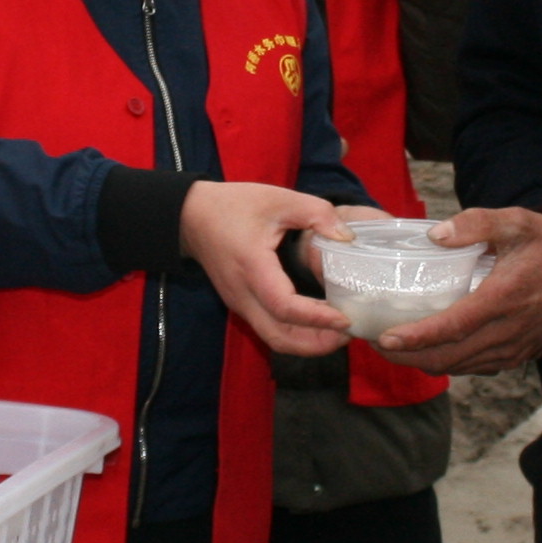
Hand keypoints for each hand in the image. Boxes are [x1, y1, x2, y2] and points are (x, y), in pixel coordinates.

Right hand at [179, 180, 347, 354]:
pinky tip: (319, 323)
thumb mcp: (279, 199)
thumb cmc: (235, 205)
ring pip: (274, 339)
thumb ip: (317, 213)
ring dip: (308, 343)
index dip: (317, 318)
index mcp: (253, 267)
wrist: (192, 216)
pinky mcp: (242, 305)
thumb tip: (348, 238)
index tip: (345, 319)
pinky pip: (270, 329)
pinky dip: (296, 334)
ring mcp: (240, 304)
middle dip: (317, 343)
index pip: (284, 307)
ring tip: (339, 333)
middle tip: (349, 332)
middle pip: (279, 337)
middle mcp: (243, 294)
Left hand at [369, 205, 541, 374]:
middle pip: (448, 357)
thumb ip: (477, 223)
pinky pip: (476, 367)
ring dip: (424, 362)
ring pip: (460, 367)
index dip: (415, 338)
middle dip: (407, 356)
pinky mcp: (519, 355)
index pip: (451, 328)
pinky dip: (449, 364)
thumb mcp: (520, 221)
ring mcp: (514, 348)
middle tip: (374, 342)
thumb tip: (436, 234)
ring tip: (394, 349)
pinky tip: (429, 352)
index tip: (384, 338)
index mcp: (503, 299)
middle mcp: (507, 332)